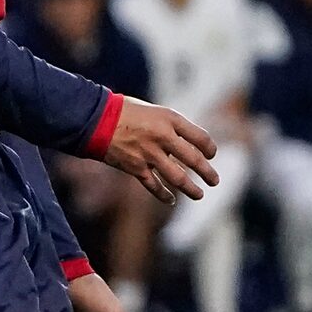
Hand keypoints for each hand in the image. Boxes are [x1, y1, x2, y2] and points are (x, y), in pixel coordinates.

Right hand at [103, 98, 218, 205]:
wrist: (96, 119)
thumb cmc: (124, 111)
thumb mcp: (154, 111)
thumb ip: (170, 127)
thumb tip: (186, 144)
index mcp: (170, 119)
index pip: (200, 137)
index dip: (209, 148)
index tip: (211, 155)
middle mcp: (163, 137)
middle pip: (193, 159)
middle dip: (207, 172)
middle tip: (214, 181)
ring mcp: (149, 154)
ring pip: (177, 177)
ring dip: (191, 189)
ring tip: (199, 195)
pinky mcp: (136, 168)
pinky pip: (154, 185)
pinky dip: (163, 195)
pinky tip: (171, 200)